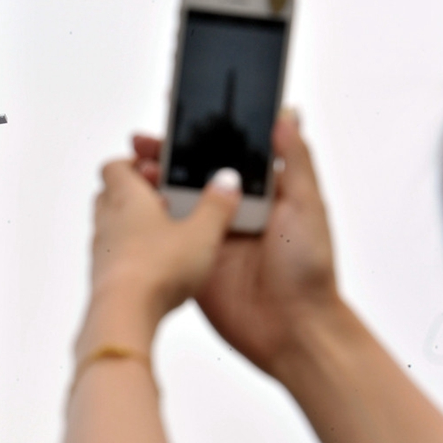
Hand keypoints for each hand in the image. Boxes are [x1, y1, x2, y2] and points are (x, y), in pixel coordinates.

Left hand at [87, 156, 241, 351]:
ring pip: (113, 226)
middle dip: (136, 194)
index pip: (115, 166)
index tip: (157, 167)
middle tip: (166, 199)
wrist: (124, 314)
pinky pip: (116, 256)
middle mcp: (107, 219)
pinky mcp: (104, 277)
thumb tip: (226, 181)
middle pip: (111, 194)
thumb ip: (217, 205)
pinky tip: (159, 268)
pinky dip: (133, 254)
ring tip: (168, 234)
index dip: (134, 163)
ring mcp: (102, 250)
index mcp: (125, 196)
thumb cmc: (157, 268)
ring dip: (134, 226)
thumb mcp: (202, 233)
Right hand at [133, 111, 339, 375]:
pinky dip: (148, 217)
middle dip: (167, 154)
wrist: (293, 330)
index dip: (202, 132)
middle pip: (193, 172)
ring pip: (174, 198)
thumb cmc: (309, 269)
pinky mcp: (191, 259)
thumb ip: (294, 160)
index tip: (179, 112)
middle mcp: (231, 210)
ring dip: (152, 181)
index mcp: (260, 192)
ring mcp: (208, 235)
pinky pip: (166, 233)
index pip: (226, 152)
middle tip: (144, 142)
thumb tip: (285, 114)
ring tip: (134, 167)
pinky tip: (133, 203)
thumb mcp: (307, 206)